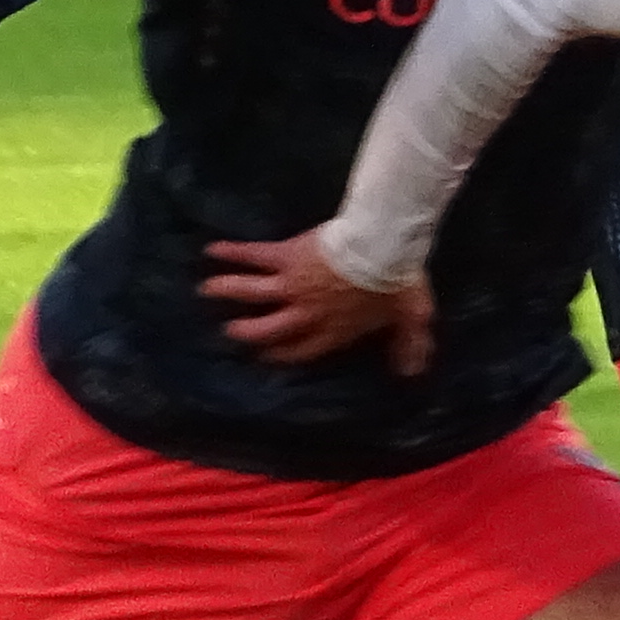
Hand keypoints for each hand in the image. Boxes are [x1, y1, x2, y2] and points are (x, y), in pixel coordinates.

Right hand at [200, 231, 434, 370]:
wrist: (382, 248)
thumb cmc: (399, 283)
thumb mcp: (411, 318)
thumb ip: (409, 346)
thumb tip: (412, 371)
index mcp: (333, 331)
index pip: (300, 350)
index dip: (281, 355)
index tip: (265, 357)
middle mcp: (305, 314)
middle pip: (266, 330)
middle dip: (246, 332)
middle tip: (231, 331)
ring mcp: (291, 286)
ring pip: (250, 293)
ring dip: (226, 291)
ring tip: (206, 290)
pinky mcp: (285, 257)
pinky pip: (253, 256)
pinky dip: (231, 252)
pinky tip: (212, 248)